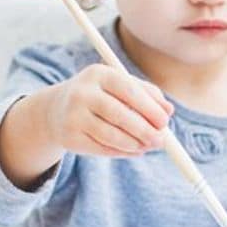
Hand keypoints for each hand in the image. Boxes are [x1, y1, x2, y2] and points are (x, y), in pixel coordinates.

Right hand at [47, 65, 172, 158]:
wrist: (57, 109)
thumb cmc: (100, 94)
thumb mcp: (120, 86)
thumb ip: (146, 94)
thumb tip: (169, 110)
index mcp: (98, 74)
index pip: (128, 90)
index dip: (149, 107)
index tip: (165, 121)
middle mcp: (82, 93)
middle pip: (118, 114)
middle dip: (144, 129)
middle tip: (161, 140)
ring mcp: (72, 116)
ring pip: (110, 135)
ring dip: (134, 143)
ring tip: (148, 145)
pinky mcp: (69, 137)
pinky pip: (101, 148)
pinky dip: (122, 152)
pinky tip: (134, 150)